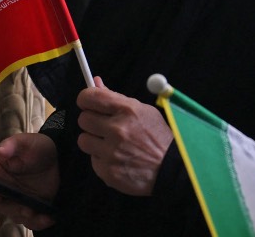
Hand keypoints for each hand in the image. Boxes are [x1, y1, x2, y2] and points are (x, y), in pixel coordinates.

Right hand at [0, 132, 59, 230]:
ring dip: (25, 216)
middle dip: (11, 207)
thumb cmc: (35, 147)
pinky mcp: (30, 208)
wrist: (58, 156)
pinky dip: (38, 222)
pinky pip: (30, 221)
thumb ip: (12, 145)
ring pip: (14, 215)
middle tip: (25, 207)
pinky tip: (48, 218)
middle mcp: (1, 190)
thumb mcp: (25, 142)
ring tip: (37, 212)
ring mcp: (15, 201)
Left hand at [76, 76, 173, 195]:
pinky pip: (93, 160)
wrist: (171, 168)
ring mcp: (112, 152)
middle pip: (83, 119)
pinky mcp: (108, 171)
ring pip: (83, 140)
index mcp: (128, 111)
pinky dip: (102, 159)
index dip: (86, 98)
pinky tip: (118, 158)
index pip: (91, 97)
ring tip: (111, 144)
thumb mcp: (143, 111)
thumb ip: (116, 98)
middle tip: (103, 125)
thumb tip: (96, 83)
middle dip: (92, 121)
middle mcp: (118, 130)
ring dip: (94, 141)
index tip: (88, 102)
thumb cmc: (158, 137)